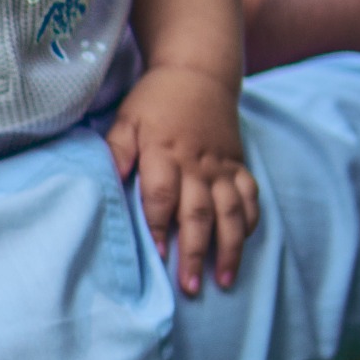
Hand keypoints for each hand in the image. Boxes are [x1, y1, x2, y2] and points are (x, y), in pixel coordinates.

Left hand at [105, 67, 258, 295]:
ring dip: (228, 248)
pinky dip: (249, 222)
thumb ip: (117, 149)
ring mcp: (221, 167)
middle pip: (198, 213)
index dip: (159, 225)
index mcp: (164, 153)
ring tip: (224, 280)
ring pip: (230, 212)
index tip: (158, 255)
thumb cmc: (155, 101)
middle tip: (190, 287)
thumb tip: (109, 177)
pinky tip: (243, 245)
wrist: (197, 72)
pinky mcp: (238, 165)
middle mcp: (196, 164)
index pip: (162, 195)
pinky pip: (250, 197)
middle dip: (194, 252)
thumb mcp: (127, 119)